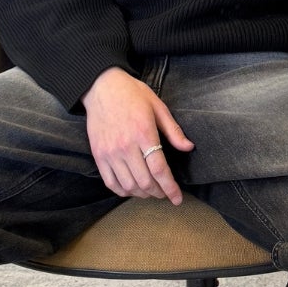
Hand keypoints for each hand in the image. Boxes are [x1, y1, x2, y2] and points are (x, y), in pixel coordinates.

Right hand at [80, 68, 194, 203]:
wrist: (101, 87)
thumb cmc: (132, 94)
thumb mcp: (158, 106)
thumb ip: (173, 130)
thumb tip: (189, 147)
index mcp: (143, 133)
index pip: (159, 169)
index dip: (170, 188)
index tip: (177, 199)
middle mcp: (125, 146)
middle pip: (144, 182)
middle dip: (158, 192)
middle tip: (165, 193)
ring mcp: (110, 152)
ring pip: (128, 186)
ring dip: (142, 194)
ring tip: (150, 191)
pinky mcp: (98, 155)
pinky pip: (110, 182)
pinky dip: (122, 191)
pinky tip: (132, 189)